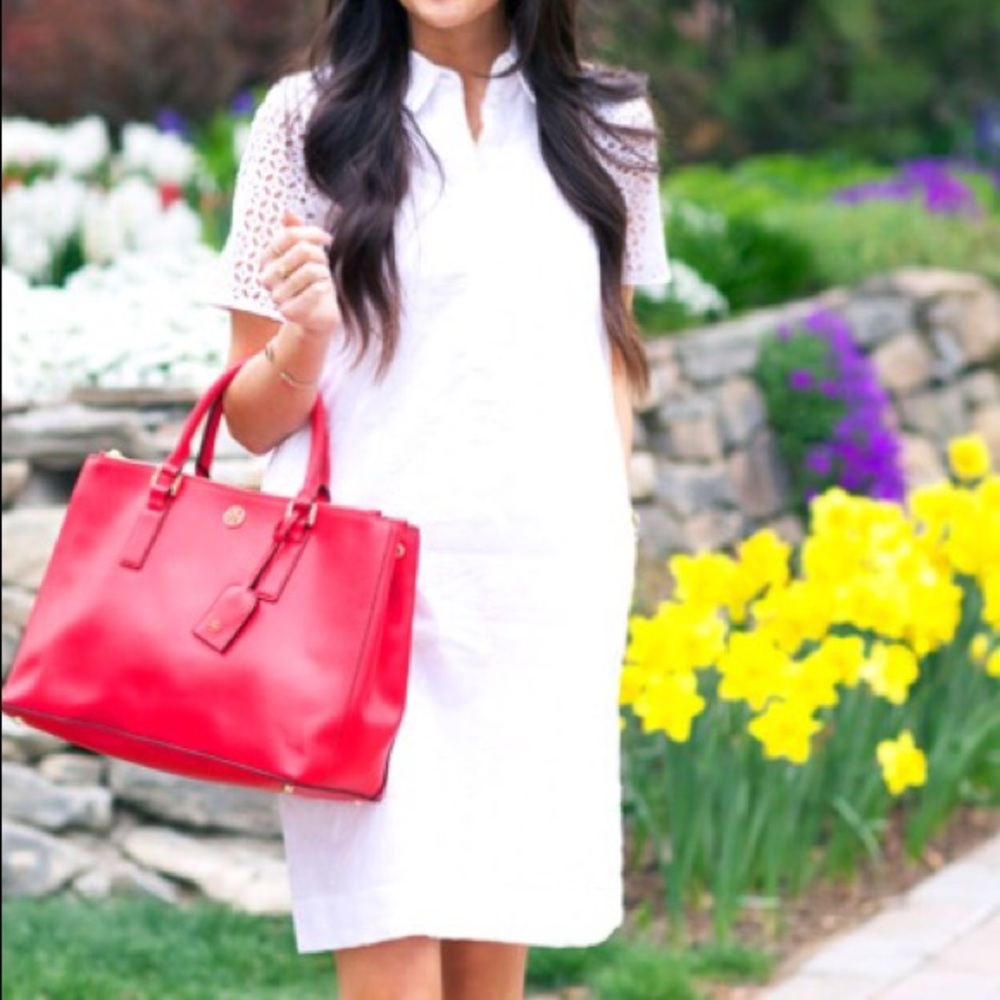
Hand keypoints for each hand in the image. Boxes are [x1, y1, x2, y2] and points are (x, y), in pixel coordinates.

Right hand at [259, 211, 340, 337]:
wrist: (318, 316)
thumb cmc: (312, 281)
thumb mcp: (306, 254)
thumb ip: (296, 233)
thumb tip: (287, 212)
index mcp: (265, 259)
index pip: (290, 234)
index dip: (313, 233)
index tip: (327, 240)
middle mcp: (265, 277)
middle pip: (302, 250)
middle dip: (320, 256)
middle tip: (324, 266)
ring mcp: (275, 296)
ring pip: (311, 270)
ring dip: (325, 273)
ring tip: (323, 280)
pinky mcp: (288, 312)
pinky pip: (316, 289)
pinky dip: (325, 288)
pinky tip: (323, 292)